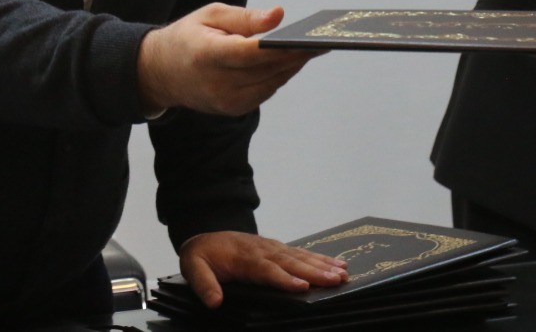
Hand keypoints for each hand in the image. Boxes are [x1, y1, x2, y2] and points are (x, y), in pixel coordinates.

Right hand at [137, 4, 318, 116]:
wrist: (161, 72)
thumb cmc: (187, 37)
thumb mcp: (210, 15)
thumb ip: (246, 18)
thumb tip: (279, 15)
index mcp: (208, 55)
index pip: (252, 53)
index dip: (283, 46)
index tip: (309, 37)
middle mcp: (218, 83)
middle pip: (268, 70)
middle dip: (297, 55)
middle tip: (322, 39)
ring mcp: (226, 101)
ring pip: (272, 82)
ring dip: (292, 66)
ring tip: (312, 48)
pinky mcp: (233, 109)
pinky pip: (265, 91)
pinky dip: (279, 76)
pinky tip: (291, 61)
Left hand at [179, 231, 348, 308]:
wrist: (205, 234)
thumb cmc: (202, 255)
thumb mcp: (192, 268)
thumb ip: (203, 284)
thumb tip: (215, 301)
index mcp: (242, 258)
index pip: (265, 269)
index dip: (283, 278)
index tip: (302, 286)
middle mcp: (261, 250)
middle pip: (290, 262)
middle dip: (314, 271)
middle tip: (336, 280)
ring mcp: (272, 248)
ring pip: (299, 256)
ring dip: (322, 264)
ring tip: (343, 273)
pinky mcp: (278, 248)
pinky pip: (301, 253)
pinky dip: (320, 258)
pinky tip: (337, 264)